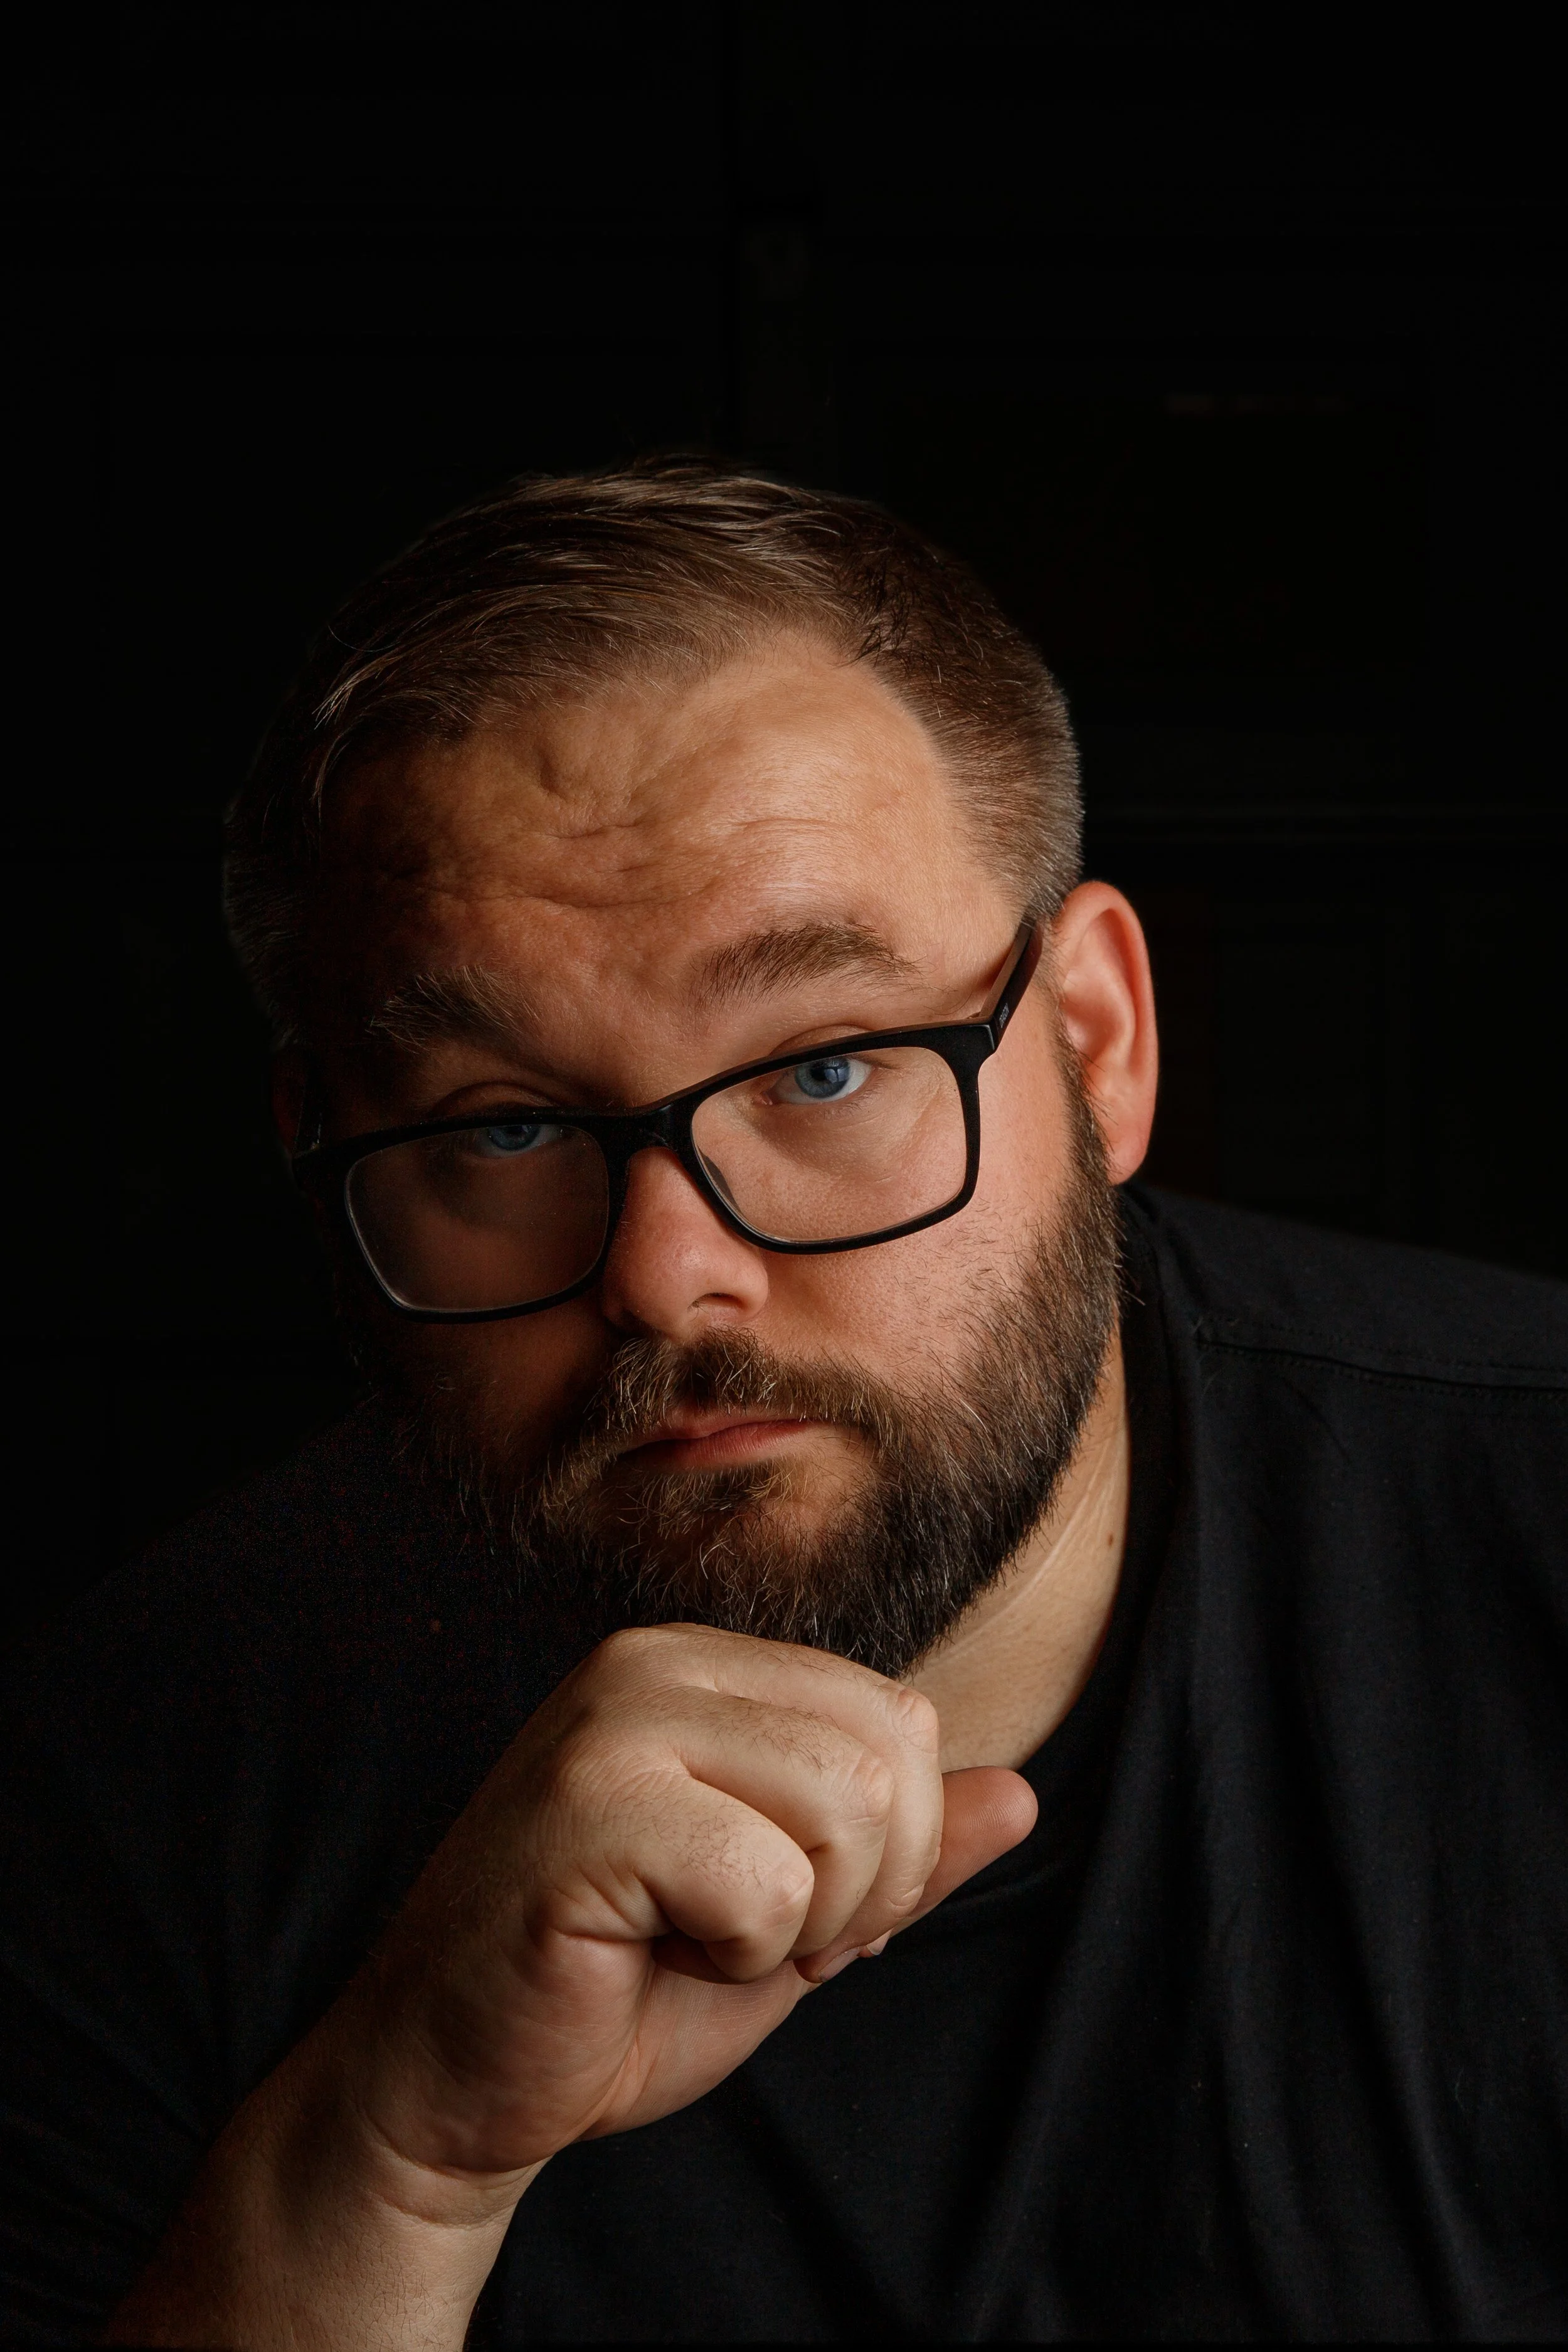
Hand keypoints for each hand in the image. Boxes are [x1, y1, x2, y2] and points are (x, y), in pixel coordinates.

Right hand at [342, 1624, 1036, 2182]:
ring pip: (847, 1803)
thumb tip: (1023, 1793)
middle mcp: (654, 1662)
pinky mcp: (586, 1806)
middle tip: (749, 1936)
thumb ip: (898, 1850)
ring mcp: (613, 1723)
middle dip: (861, 1885)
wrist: (451, 2082)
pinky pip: (767, 1881)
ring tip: (695, 1937)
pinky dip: (739, 1952)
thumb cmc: (615, 1994)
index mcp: (701, 1665)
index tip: (789, 1912)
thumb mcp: (793, 1915)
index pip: (898, 1716)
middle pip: (889, 1751)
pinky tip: (646, 1953)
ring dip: (800, 1920)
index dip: (886, 1851)